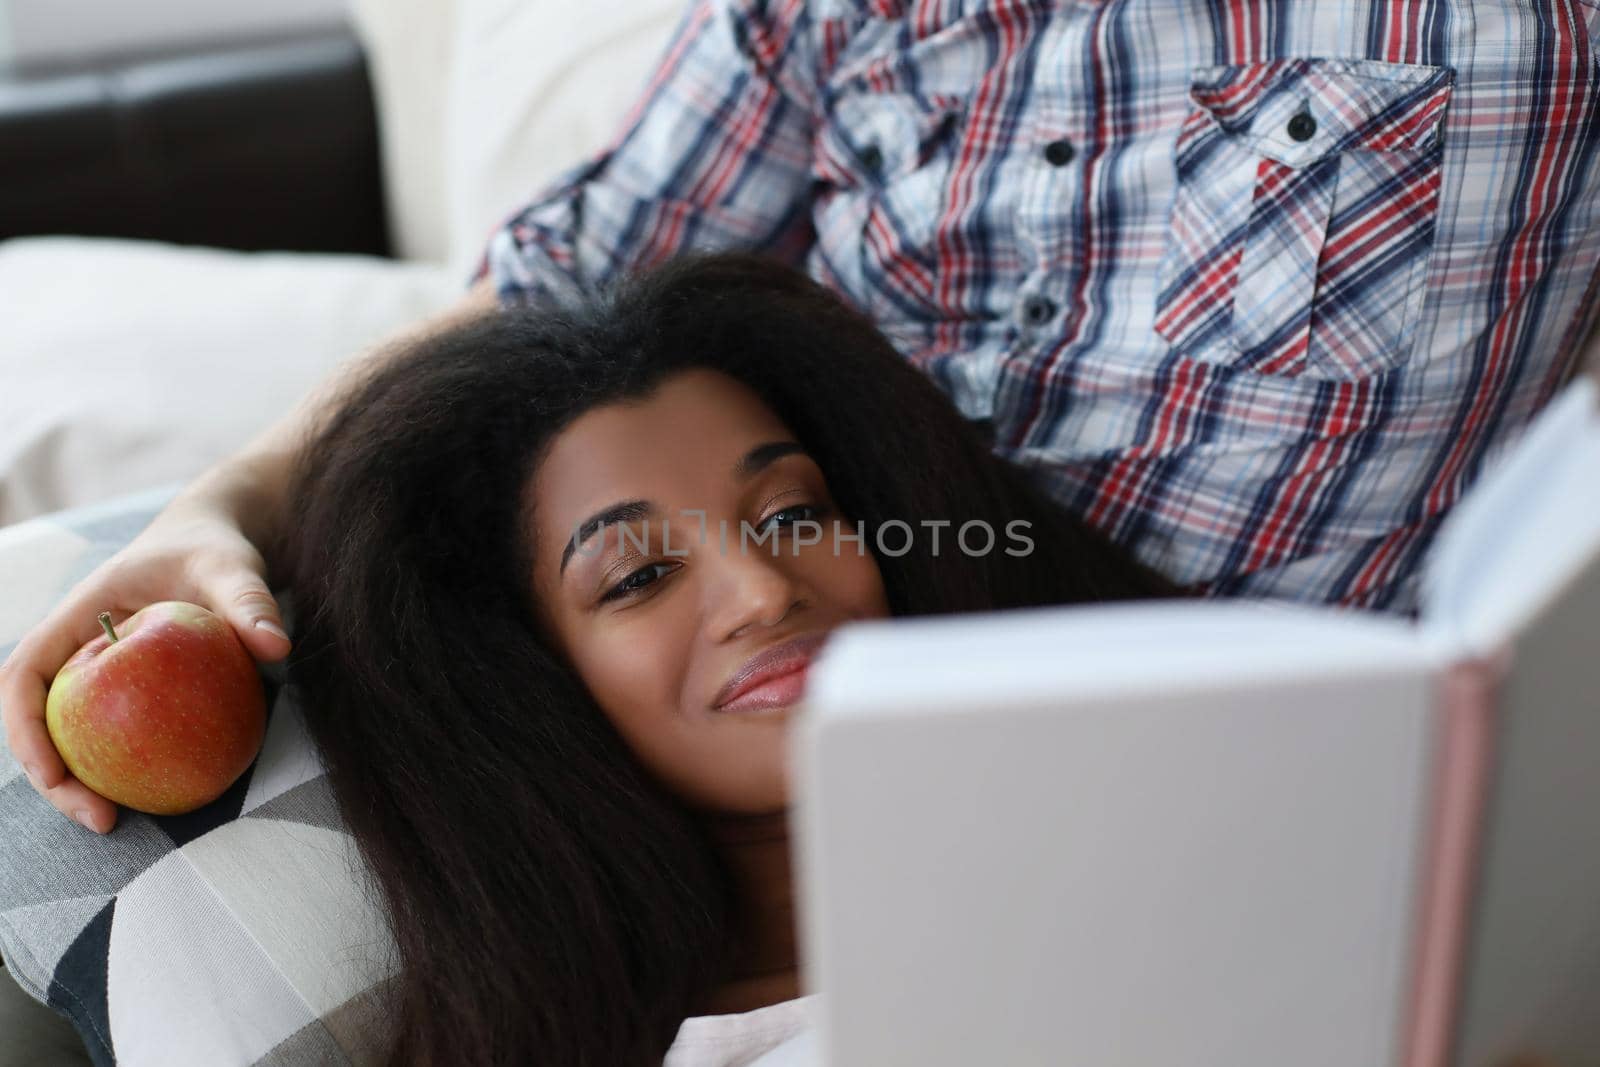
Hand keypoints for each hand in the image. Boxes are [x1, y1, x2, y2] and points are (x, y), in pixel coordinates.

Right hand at [0, 500, 290, 833]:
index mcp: (77, 616)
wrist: (219, 542)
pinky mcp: (128, 693)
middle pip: (41, 722)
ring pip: (73, 737)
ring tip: (119, 821)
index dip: (25, 729)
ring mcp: (99, 675)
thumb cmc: (214, 550)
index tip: (51, 774)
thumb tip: (277, 648)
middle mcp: (77, 650)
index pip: (24, 674)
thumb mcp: (230, 568)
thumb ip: (250, 602)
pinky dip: (130, 767)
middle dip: (56, 779)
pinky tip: (162, 797)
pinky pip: (119, 736)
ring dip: (85, 783)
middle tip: (102, 820)